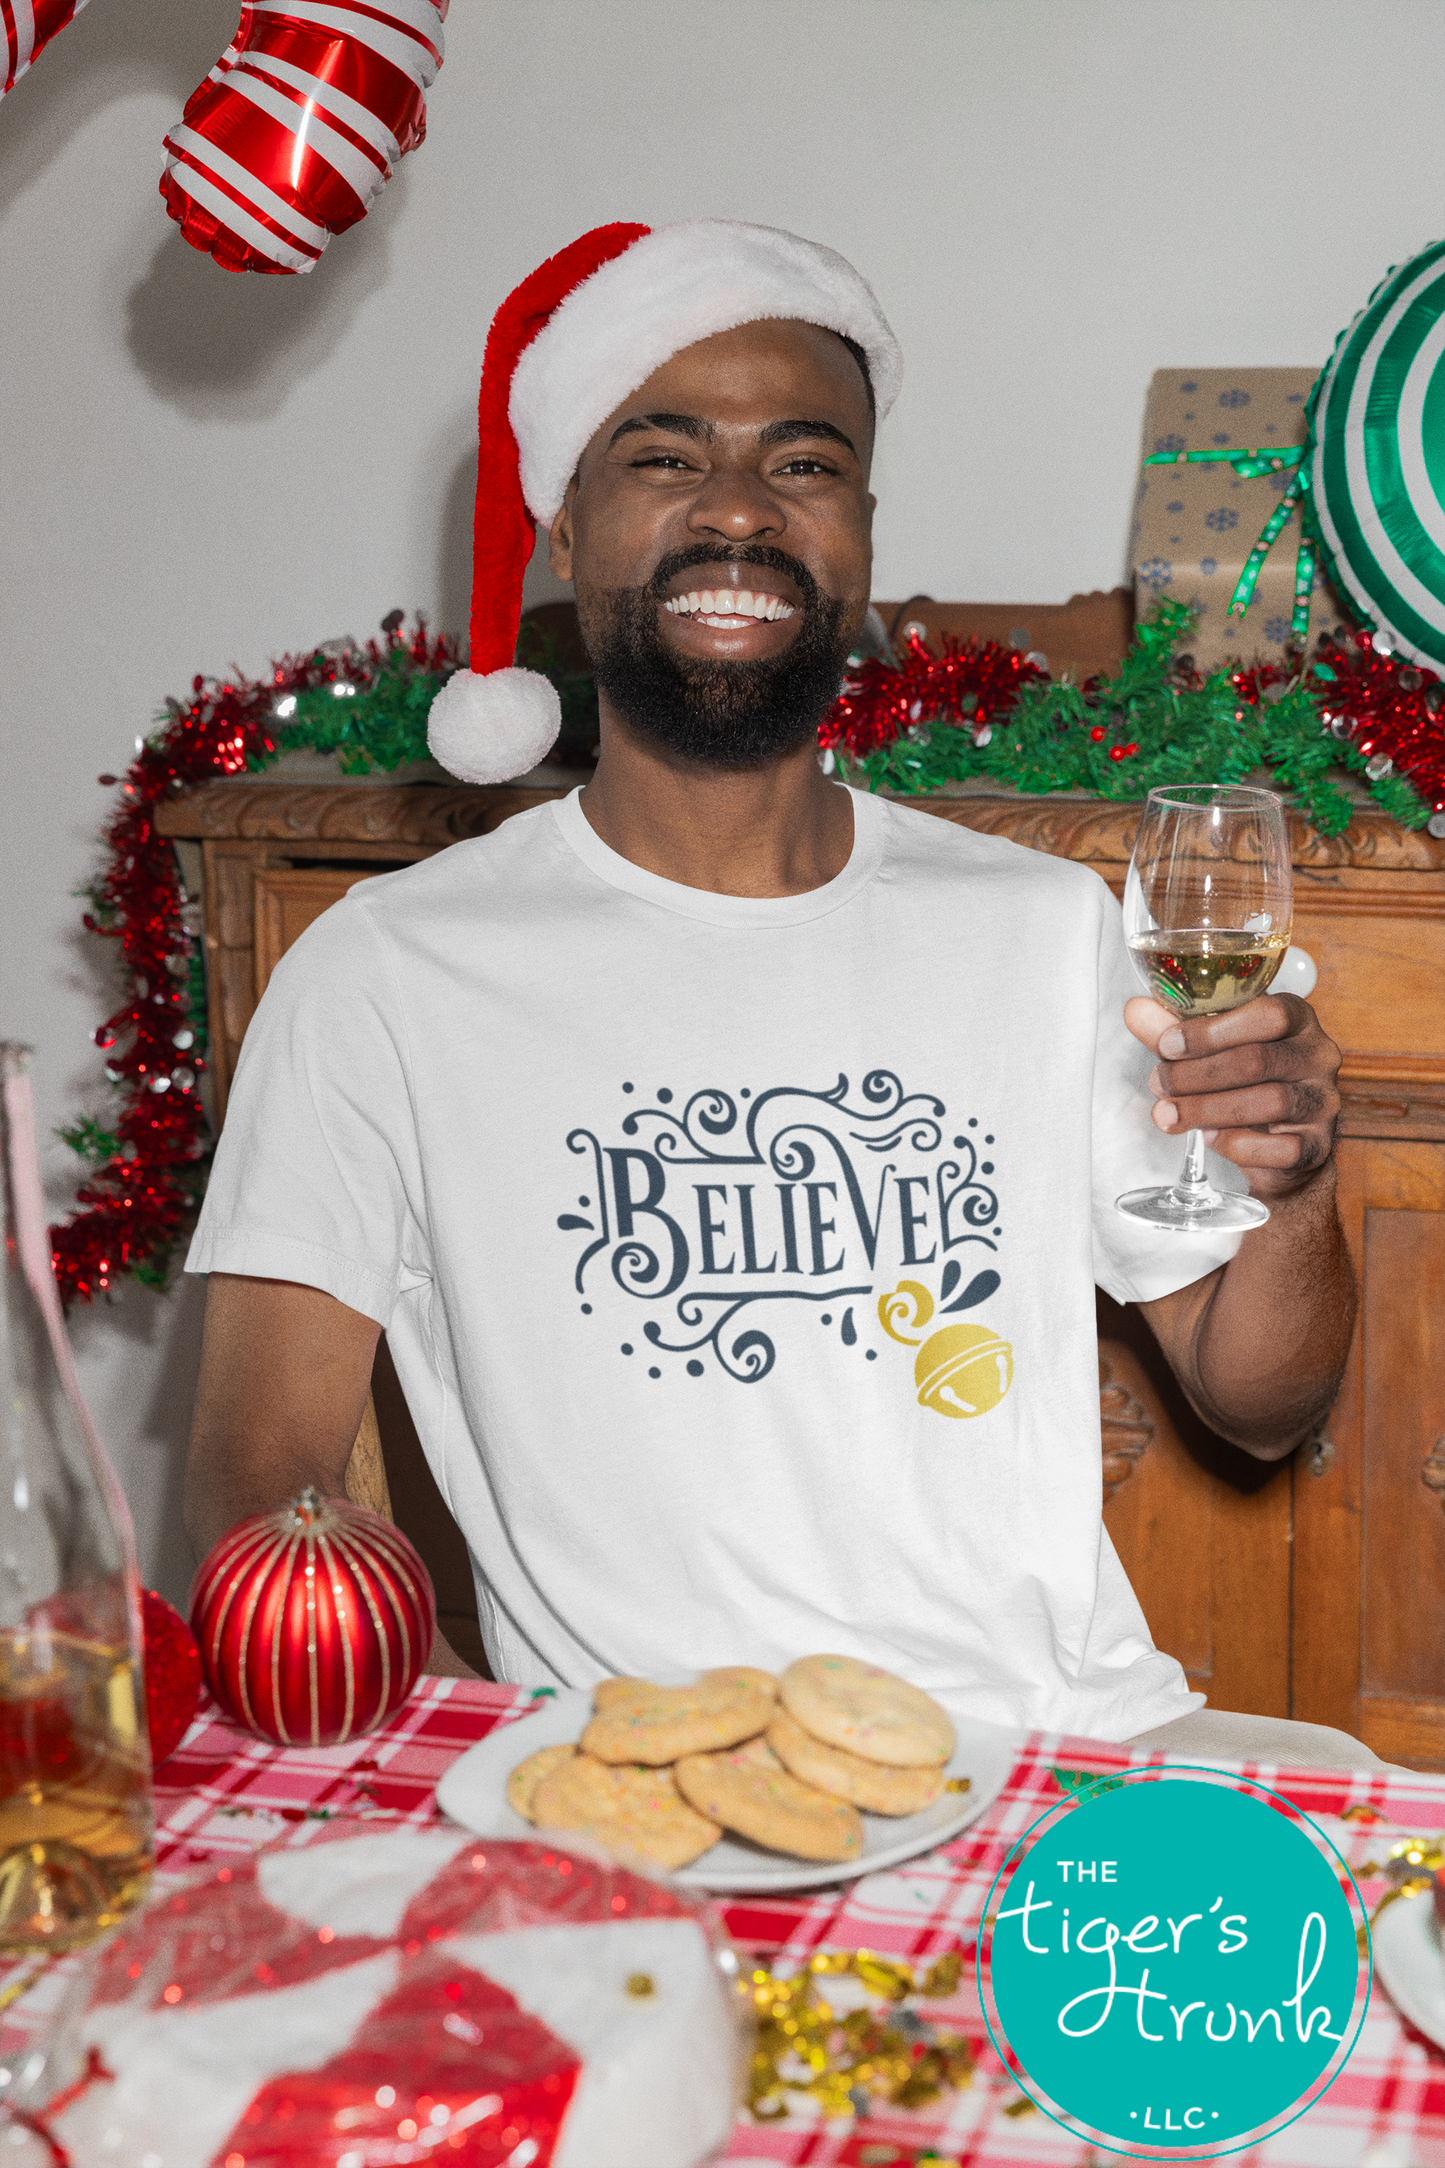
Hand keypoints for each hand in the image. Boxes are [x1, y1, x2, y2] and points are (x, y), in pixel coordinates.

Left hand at [1124, 993, 1342, 1200]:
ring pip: (1269, 1102)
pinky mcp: (1318, 1145)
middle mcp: (1318, 1055)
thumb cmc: (1245, 1084)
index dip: (1211, 1030)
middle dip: (1196, 1075)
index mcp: (1297, 1019)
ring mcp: (1324, 1101)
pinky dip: (1237, 1145)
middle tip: (1158, 1084)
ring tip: (1170, 1115)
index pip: (1267, 1013)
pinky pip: (1280, 1148)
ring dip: (1208, 1110)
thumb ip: (1174, 1031)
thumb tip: (1136, 1010)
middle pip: (1258, 1060)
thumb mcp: (1209, 1050)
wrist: (1280, 1146)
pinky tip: (1210, 1139)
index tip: (1168, 1045)